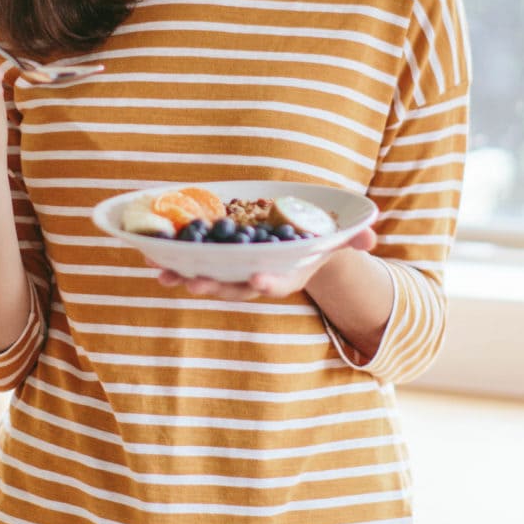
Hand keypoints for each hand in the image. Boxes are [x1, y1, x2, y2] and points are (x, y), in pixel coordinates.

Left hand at [154, 225, 377, 300]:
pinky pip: (191, 263)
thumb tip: (372, 236)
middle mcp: (254, 278)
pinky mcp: (214, 262)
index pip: (275, 284)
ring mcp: (232, 273)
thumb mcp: (336, 238)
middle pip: (232, 287)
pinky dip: (172, 261)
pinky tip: (150, 256)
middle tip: (195, 284)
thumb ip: (353, 237)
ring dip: (183, 276)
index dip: (267, 283)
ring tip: (162, 273)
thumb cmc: (315, 242)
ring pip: (206, 278)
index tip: (258, 281)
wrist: (293, 245)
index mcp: (283, 275)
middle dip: (213, 286)